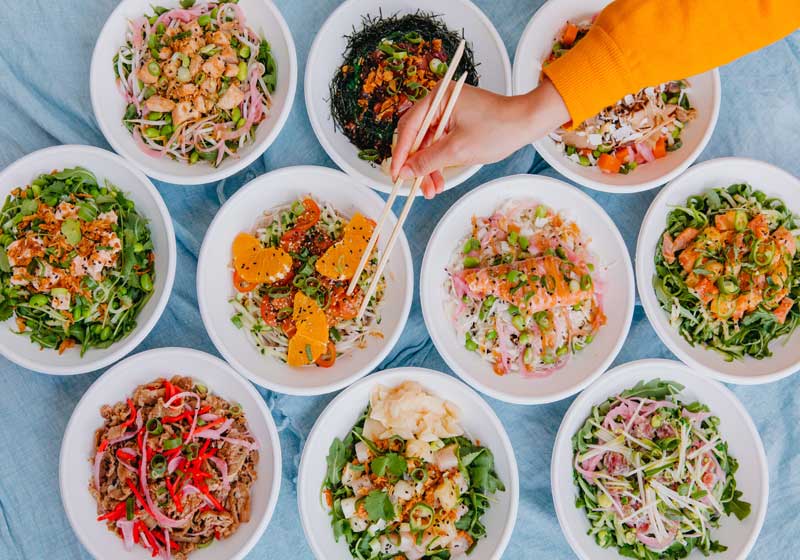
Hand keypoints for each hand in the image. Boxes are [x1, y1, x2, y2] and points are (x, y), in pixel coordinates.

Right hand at [390, 77, 570, 197]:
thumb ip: (428, 161)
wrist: (527, 123)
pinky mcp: (456, 123)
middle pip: (416, 137)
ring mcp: (448, 113)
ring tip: (431, 190)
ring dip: (428, 168)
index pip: (408, 128)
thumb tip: (406, 171)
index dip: (401, 154)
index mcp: (438, 98)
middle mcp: (439, 102)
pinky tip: (439, 181)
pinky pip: (440, 145)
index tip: (396, 174)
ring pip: (428, 145)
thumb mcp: (458, 149)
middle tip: (415, 187)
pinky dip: (439, 163)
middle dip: (416, 165)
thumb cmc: (498, 129)